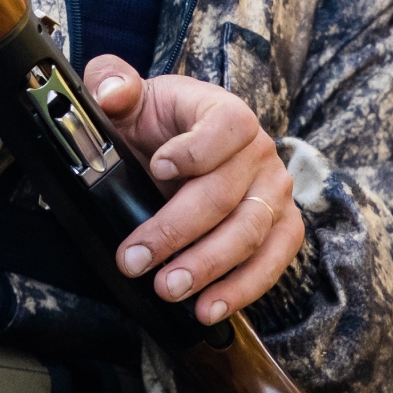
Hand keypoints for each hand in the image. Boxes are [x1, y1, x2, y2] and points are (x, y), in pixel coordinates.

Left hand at [86, 57, 303, 326]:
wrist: (179, 152)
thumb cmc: (155, 126)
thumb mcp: (128, 101)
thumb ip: (111, 83)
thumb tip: (113, 92)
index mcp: (225, 112)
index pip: (227, 126)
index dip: (197, 149)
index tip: (156, 167)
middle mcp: (259, 152)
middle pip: (225, 194)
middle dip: (177, 230)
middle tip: (135, 260)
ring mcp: (274, 192)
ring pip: (250, 233)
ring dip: (208, 267)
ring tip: (167, 290)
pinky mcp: (281, 228)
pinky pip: (273, 261)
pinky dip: (243, 289)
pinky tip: (208, 310)